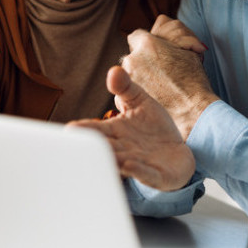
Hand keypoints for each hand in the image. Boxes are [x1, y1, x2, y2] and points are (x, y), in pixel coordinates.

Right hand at [70, 67, 194, 191]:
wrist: (177, 151)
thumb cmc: (153, 128)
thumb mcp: (140, 102)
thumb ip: (126, 88)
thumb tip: (114, 71)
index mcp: (115, 131)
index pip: (96, 130)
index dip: (84, 130)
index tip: (69, 129)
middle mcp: (123, 150)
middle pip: (106, 149)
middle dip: (94, 148)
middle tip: (79, 147)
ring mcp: (138, 164)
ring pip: (122, 163)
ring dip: (114, 160)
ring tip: (107, 154)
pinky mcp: (157, 176)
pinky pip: (146, 175)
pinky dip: (138, 171)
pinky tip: (130, 165)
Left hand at [122, 18, 218, 138]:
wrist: (192, 110)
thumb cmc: (193, 80)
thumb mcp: (187, 48)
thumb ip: (171, 36)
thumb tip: (162, 27)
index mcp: (147, 44)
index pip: (136, 35)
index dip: (145, 44)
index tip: (154, 53)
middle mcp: (133, 58)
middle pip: (132, 56)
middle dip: (143, 62)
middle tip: (160, 72)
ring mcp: (127, 79)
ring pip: (129, 73)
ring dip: (139, 77)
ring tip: (158, 87)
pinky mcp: (126, 98)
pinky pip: (126, 91)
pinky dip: (137, 92)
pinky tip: (153, 97)